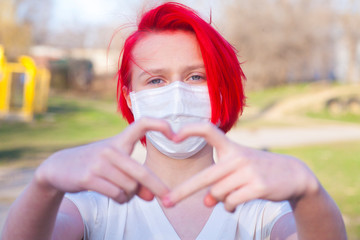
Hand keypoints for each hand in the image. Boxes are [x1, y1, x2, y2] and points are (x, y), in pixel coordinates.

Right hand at [35, 117, 174, 202]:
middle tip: (170, 198)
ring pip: (129, 187)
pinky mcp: (88, 177)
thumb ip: (137, 180)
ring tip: (122, 191)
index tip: (175, 134)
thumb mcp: (117, 167)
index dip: (160, 125)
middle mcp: (111, 148)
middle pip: (141, 172)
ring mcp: (99, 162)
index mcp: (120, 139)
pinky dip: (120, 199)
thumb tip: (152, 197)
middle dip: (157, 187)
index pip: (142, 123)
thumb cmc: (96, 165)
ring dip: (130, 195)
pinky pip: (116, 194)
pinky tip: (115, 195)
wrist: (59, 168)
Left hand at [163, 123, 318, 211]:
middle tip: (166, 202)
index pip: (208, 131)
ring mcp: (248, 171)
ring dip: (220, 201)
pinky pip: (231, 203)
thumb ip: (219, 183)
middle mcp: (238, 157)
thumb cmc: (258, 170)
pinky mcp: (257, 187)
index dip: (190, 130)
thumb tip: (207, 202)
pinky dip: (230, 207)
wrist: (293, 174)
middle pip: (205, 177)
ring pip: (218, 194)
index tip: (173, 135)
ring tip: (230, 198)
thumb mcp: (238, 170)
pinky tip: (235, 205)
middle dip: (183, 192)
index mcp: (231, 147)